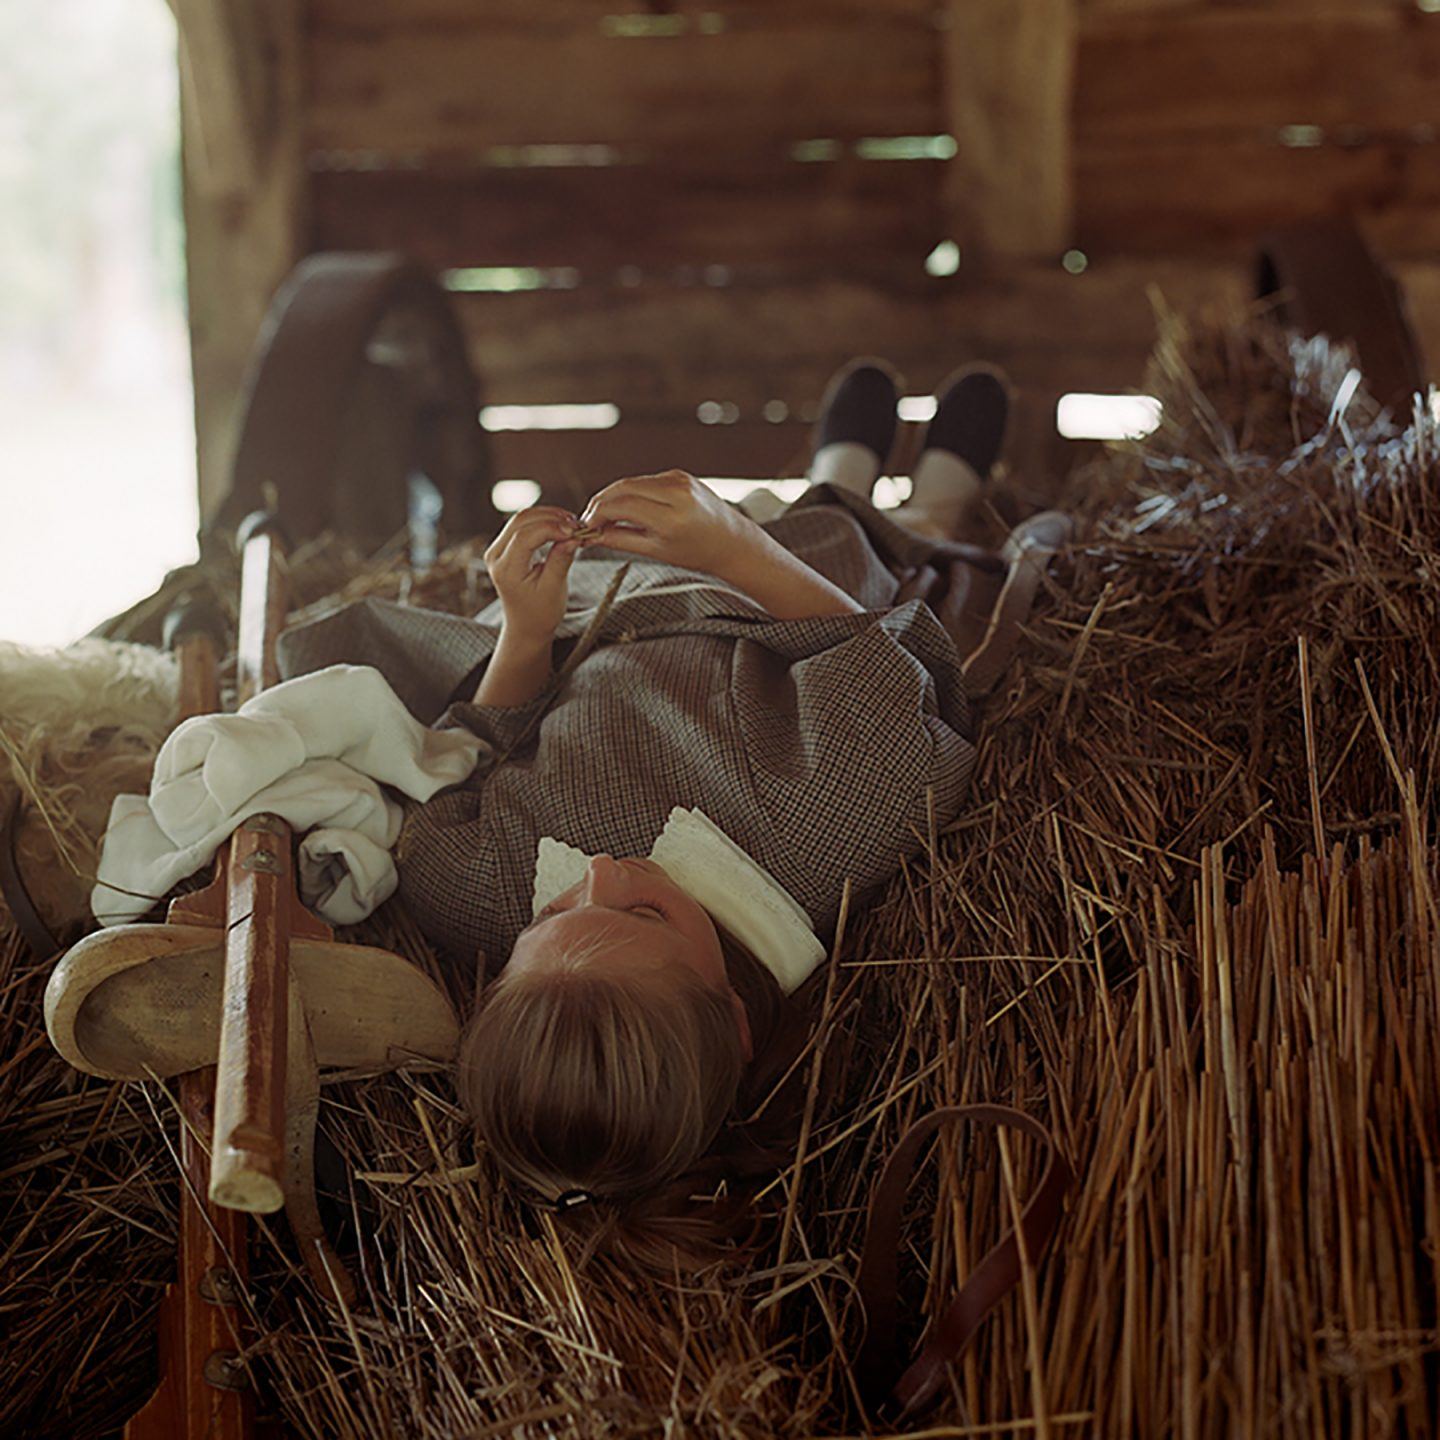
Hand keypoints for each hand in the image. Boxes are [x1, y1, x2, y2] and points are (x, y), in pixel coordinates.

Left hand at [483, 505, 581, 643]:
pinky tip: (561, 527)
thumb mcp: (554, 588)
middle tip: (577, 525)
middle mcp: (496, 556)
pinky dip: (543, 522)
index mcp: (506, 569)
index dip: (552, 528)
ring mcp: (497, 549)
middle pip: (521, 521)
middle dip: (551, 518)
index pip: (525, 536)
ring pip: (522, 518)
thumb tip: (573, 536)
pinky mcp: (505, 546)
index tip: (575, 532)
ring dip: (548, 517)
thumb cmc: (540, 613)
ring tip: (572, 526)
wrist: (527, 625)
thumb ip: (561, 559)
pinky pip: (523, 525)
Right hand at [575, 469, 762, 578]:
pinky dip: (631, 492)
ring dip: (613, 496)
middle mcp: (676, 492)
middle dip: (600, 502)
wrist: (731, 542)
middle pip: (622, 487)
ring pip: (632, 482)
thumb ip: (621, 540)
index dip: (597, 514)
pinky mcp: (680, 475)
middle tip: (589, 519)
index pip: (621, 505)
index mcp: (671, 517)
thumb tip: (593, 535)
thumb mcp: (657, 551)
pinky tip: (625, 508)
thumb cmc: (697, 553)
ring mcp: (679, 479)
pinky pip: (646, 481)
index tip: (587, 527)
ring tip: (604, 517)